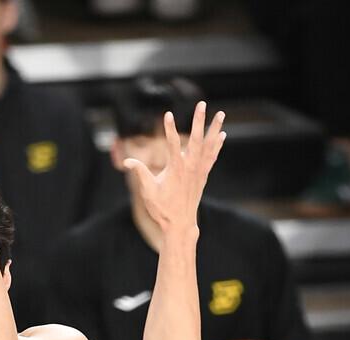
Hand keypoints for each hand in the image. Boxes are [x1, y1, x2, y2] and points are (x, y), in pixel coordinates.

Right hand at [124, 101, 225, 231]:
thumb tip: (128, 161)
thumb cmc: (162, 209)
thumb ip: (140, 173)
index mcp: (175, 169)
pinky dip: (216, 146)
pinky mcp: (203, 176)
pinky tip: (221, 135)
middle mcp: (190, 167)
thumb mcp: (148, 191)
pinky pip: (212, 157)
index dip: (169, 128)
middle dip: (199, 120)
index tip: (167, 114)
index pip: (171, 143)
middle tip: (202, 104)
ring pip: (208, 146)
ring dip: (214, 129)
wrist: (180, 224)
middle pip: (196, 139)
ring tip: (221, 114)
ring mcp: (199, 171)